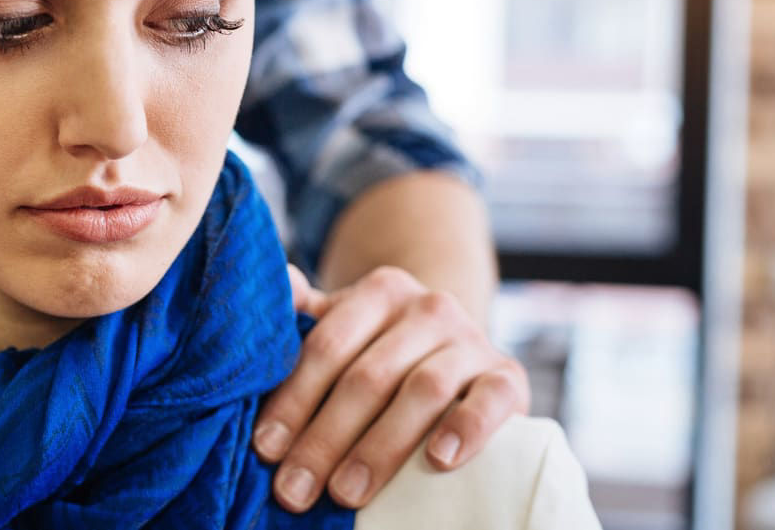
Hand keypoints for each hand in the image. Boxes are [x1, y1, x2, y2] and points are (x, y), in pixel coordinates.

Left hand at [255, 265, 529, 511]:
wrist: (458, 349)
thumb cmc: (383, 347)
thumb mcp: (342, 324)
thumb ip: (304, 315)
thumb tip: (280, 283)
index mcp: (379, 291)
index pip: (327, 346)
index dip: (293, 400)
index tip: (265, 449)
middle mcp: (428, 307)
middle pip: (367, 376)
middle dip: (324, 438)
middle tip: (294, 489)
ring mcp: (471, 339)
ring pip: (422, 390)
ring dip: (379, 447)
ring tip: (345, 492)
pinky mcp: (509, 375)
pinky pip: (490, 399)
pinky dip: (466, 428)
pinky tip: (438, 460)